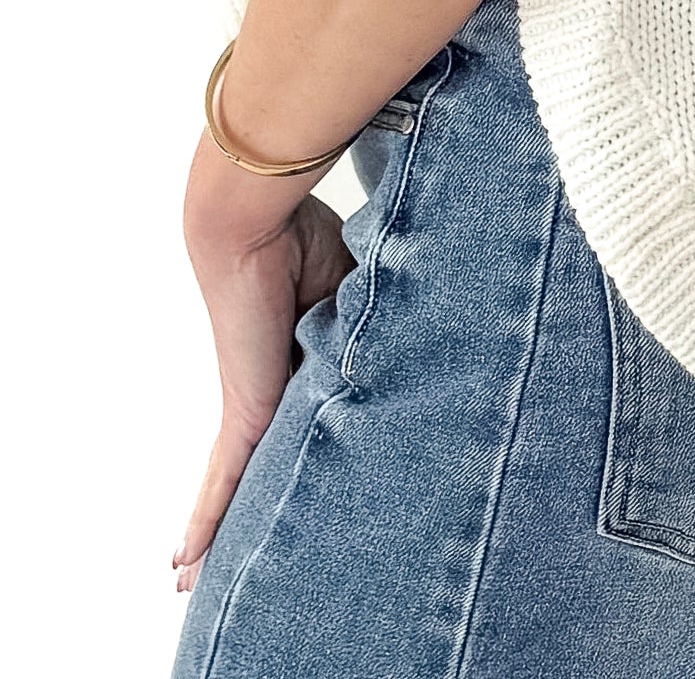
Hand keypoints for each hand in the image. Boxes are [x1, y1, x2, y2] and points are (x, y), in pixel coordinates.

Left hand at [173, 171, 356, 592]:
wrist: (258, 219)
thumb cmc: (302, 236)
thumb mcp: (354, 290)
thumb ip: (370, 326)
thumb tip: (405, 343)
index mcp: (299, 358)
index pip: (303, 417)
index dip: (301, 450)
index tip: (304, 475)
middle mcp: (272, 386)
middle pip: (262, 462)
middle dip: (246, 508)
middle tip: (214, 560)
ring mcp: (254, 400)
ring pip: (237, 483)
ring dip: (218, 531)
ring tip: (190, 581)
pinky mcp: (245, 409)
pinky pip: (224, 478)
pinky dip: (207, 520)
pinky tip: (183, 561)